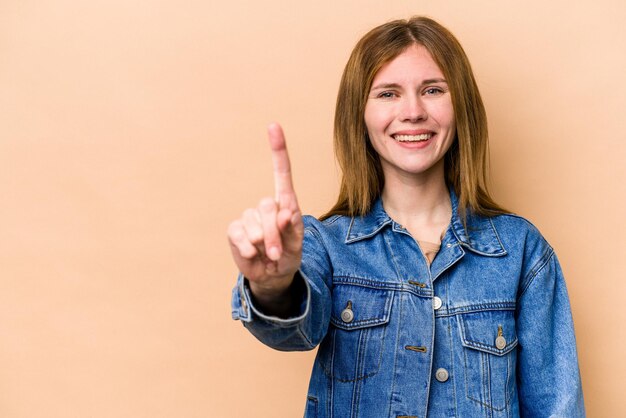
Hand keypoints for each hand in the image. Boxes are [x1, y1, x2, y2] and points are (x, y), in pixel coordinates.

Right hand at [227, 123, 303, 300]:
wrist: (272, 276)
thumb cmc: (288, 256)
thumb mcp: (296, 246)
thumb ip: (292, 230)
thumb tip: (285, 213)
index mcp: (285, 204)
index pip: (281, 173)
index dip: (278, 150)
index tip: (274, 126)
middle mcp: (266, 206)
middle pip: (268, 206)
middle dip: (275, 233)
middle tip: (278, 252)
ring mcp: (249, 217)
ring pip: (255, 225)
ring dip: (264, 245)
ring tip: (268, 255)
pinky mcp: (235, 230)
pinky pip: (239, 235)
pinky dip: (248, 250)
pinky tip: (253, 255)